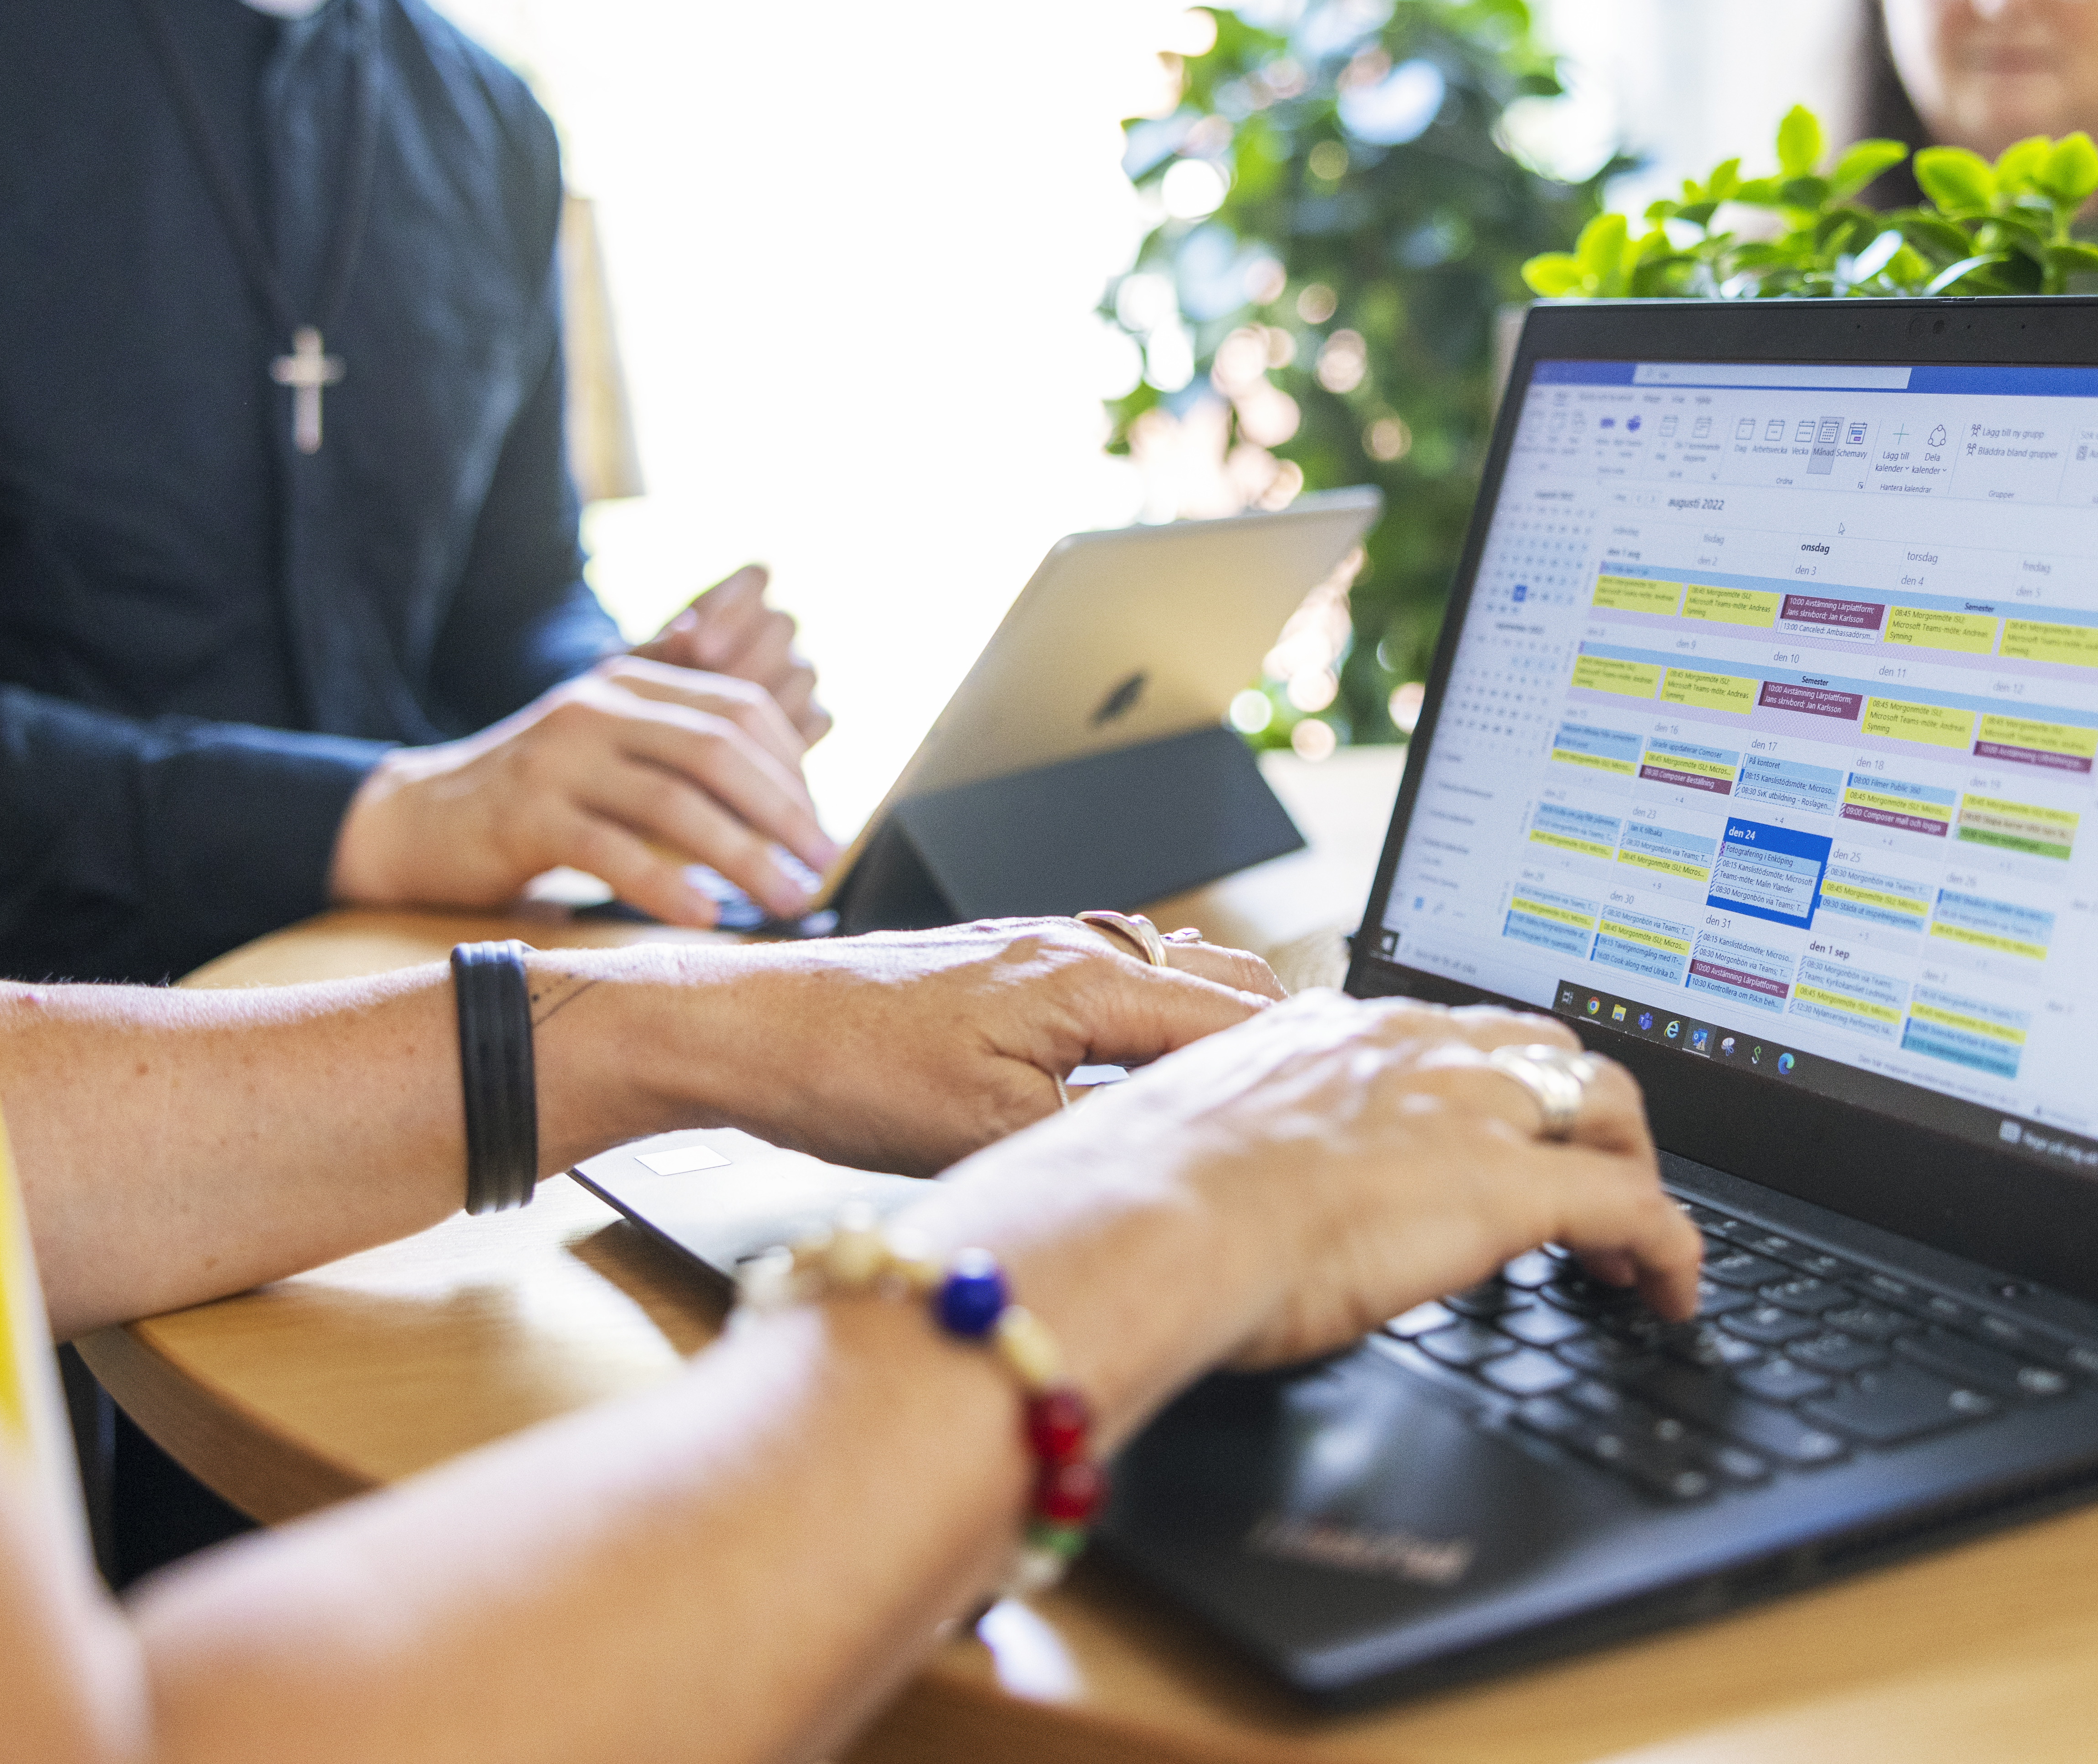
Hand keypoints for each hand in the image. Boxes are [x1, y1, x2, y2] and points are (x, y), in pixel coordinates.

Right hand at [332, 656, 833, 922]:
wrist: (418, 818)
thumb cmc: (538, 799)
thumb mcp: (613, 756)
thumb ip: (684, 761)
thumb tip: (793, 803)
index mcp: (630, 684)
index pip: (737, 710)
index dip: (792, 767)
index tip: (820, 825)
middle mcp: (598, 708)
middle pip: (718, 751)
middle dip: (785, 811)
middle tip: (827, 864)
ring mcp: (558, 757)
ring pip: (675, 803)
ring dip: (744, 857)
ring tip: (788, 900)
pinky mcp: (525, 814)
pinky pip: (611, 851)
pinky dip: (664, 885)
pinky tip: (704, 917)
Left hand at [562, 918, 1284, 1173]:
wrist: (753, 1031)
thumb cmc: (850, 1073)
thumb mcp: (990, 1131)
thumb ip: (1097, 1131)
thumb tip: (1176, 1151)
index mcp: (1089, 979)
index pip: (1231, 1021)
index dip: (1291, 1069)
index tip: (1344, 1109)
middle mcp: (1078, 946)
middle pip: (1220, 984)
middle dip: (1275, 1040)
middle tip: (1320, 1106)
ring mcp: (1043, 950)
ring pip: (1171, 977)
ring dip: (1216, 1025)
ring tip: (1255, 1091)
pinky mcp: (1009, 969)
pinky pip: (1118, 981)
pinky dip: (1159, 1017)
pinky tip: (1150, 1065)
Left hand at [639, 563, 828, 746]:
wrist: (666, 732)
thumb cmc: (649, 689)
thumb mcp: (644, 669)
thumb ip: (661, 651)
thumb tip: (684, 630)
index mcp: (737, 597)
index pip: (755, 577)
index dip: (732, 610)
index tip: (699, 645)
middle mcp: (775, 629)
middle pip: (783, 624)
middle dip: (746, 658)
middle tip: (711, 692)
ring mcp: (798, 672)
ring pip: (803, 673)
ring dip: (766, 700)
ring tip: (726, 726)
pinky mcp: (813, 715)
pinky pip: (818, 719)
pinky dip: (788, 735)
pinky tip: (752, 752)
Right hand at [922, 993, 1701, 1420]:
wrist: (1148, 1217)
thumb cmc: (1140, 1197)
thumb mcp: (1196, 1142)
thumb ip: (1239, 1146)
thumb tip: (1230, 1190)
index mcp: (1331, 1031)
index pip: (1448, 1033)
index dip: (1490, 1083)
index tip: (1496, 1130)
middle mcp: (1410, 1049)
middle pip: (1544, 1050)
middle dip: (1578, 1113)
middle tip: (1587, 1178)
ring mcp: (1468, 1109)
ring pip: (1601, 1104)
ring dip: (1626, 1166)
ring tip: (1631, 1241)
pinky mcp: (1511, 1186)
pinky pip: (1634, 1208)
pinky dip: (1670, 1249)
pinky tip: (1671, 1294)